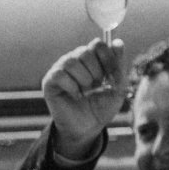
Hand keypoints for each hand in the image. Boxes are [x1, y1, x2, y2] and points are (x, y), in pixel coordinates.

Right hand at [41, 38, 127, 157]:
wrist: (89, 127)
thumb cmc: (102, 106)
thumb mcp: (118, 87)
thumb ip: (119, 65)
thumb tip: (118, 42)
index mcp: (91, 58)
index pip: (98, 44)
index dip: (108, 59)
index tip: (112, 76)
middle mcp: (75, 59)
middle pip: (85, 51)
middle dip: (97, 72)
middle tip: (97, 87)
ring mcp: (61, 68)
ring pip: (72, 62)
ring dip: (84, 80)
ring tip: (87, 91)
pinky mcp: (49, 81)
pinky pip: (60, 74)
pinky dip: (72, 87)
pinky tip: (76, 95)